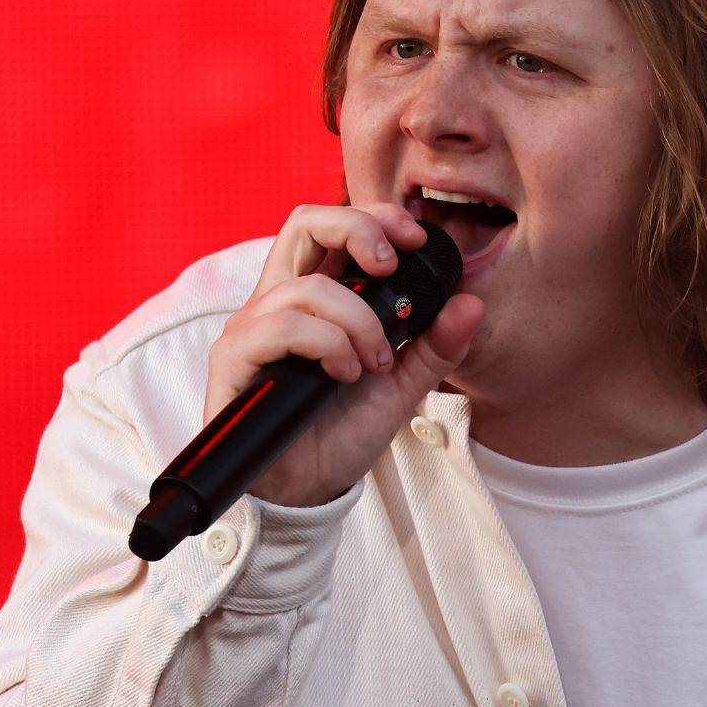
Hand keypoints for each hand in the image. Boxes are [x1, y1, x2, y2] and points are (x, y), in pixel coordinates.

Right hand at [205, 203, 483, 506]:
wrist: (308, 489)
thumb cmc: (342, 430)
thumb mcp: (402, 386)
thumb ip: (435, 345)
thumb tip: (471, 303)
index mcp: (315, 296)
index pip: (332, 226)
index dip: (374, 218)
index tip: (416, 240)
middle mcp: (278, 300)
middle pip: (303, 221)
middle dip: (358, 229)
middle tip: (392, 266)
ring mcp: (253, 326)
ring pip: (308, 287)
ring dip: (358, 322)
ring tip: (374, 363)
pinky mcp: (234, 358)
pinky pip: (282, 327)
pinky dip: (328, 345)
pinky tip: (344, 375)